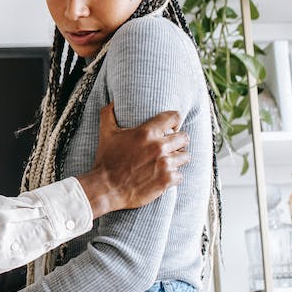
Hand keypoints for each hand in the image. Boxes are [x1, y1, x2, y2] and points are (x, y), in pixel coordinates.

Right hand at [77, 103, 189, 217]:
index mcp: (146, 132)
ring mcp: (165, 164)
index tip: (170, 126)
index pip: (173, 117)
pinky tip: (163, 175)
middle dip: (178, 141)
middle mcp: (159, 147)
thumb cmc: (106, 160)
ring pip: (185, 156)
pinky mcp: (167, 180)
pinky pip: (180, 175)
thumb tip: (112, 102)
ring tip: (168, 161)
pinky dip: (173, 176)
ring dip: (178, 158)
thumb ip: (108, 114)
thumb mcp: (106, 134)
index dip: (173, 120)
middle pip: (184, 137)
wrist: (106, 188)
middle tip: (170, 146)